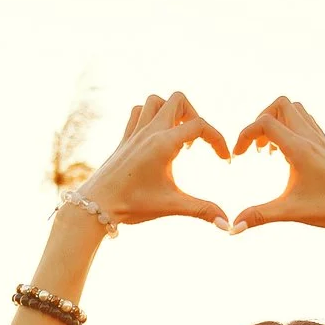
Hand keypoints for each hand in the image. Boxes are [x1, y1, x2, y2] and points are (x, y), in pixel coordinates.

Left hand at [73, 92, 232, 229]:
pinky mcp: (124, 138)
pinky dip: (151, 116)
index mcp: (163, 143)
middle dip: (195, 116)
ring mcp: (134, 132)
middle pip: (178, 100)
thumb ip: (202, 211)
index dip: (218, 140)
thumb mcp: (172, 206)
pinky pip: (138, 112)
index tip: (223, 161)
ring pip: (156, 101)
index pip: (200, 125)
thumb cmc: (132, 204)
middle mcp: (149, 131)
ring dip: (171, 112)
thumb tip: (228, 225)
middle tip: (196, 143)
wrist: (96, 205)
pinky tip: (157, 138)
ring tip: (178, 137)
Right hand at [227, 97, 324, 233]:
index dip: (245, 135)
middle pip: (280, 105)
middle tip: (255, 148)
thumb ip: (259, 216)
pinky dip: (288, 128)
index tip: (239, 157)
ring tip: (268, 150)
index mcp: (300, 150)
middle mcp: (310, 137)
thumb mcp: (291, 212)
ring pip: (294, 109)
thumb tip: (233, 228)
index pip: (266, 123)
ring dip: (276, 122)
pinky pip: (304, 120)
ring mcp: (320, 138)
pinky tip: (284, 154)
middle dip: (260, 120)